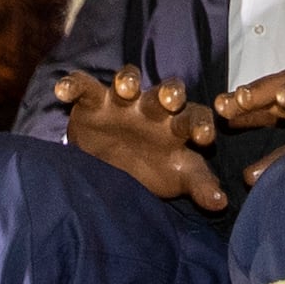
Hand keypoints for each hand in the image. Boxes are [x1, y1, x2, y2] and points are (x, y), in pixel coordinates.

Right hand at [54, 69, 226, 210]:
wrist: (111, 167)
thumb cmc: (153, 169)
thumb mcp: (178, 177)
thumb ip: (200, 186)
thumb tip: (221, 202)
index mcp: (179, 124)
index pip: (196, 118)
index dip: (201, 125)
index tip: (204, 138)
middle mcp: (154, 108)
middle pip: (166, 92)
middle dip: (169, 93)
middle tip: (169, 99)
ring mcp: (123, 102)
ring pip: (128, 81)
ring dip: (127, 81)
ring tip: (124, 89)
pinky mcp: (94, 101)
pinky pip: (84, 86)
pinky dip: (73, 85)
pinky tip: (63, 92)